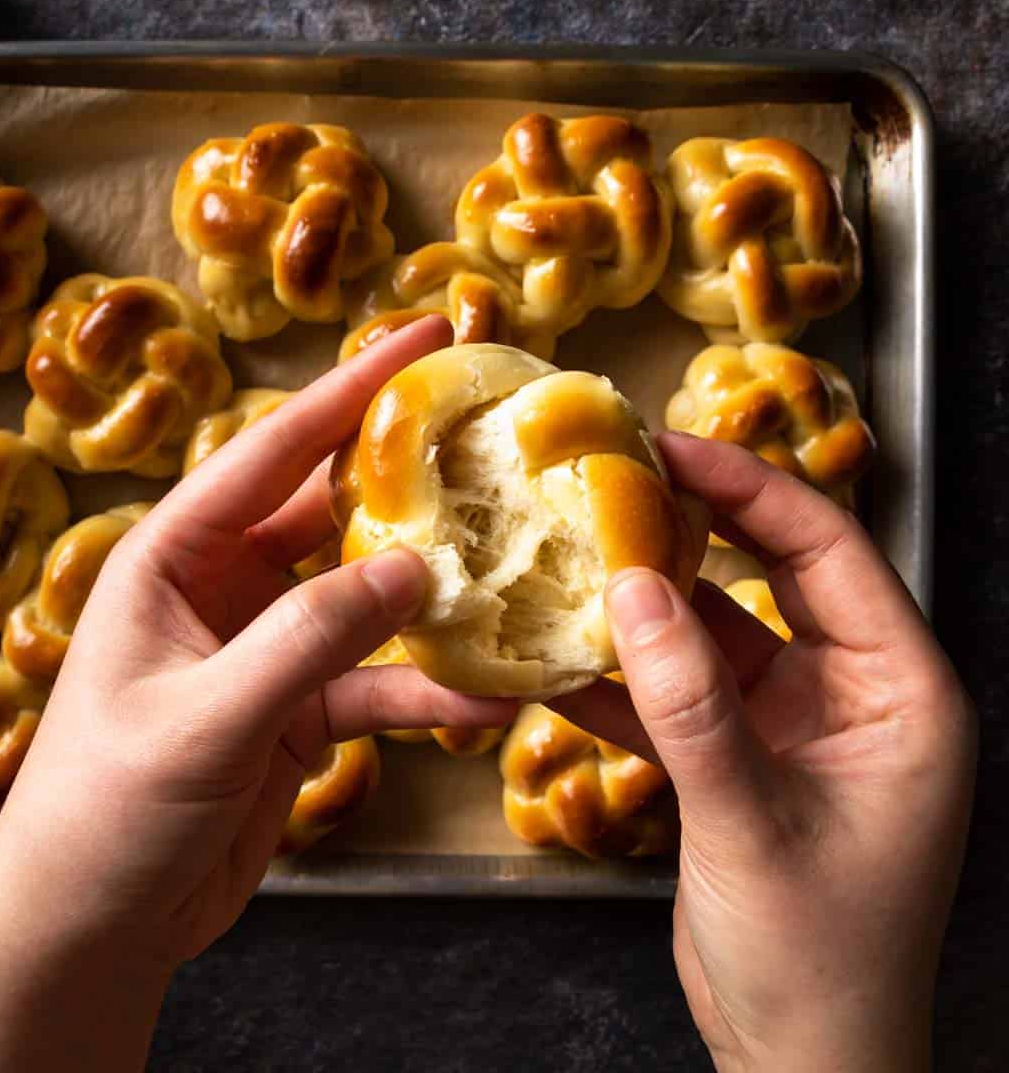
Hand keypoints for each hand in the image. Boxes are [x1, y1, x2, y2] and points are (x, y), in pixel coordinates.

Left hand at [0, 315, 514, 1072]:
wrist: (91, 926)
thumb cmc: (108, 810)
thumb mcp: (204, 718)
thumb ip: (306, 641)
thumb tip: (413, 568)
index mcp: (174, 555)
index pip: (272, 451)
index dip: (350, 391)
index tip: (421, 336)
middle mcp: (223, 584)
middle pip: (330, 509)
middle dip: (407, 476)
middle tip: (493, 433)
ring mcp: (265, 646)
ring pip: (365, 597)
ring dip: (432, 592)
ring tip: (517, 565)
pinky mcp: (295, 709)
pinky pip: (374, 680)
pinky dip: (427, 687)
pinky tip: (490, 698)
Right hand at [554, 434, 976, 1072]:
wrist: (798, 1064)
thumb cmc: (818, 960)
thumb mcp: (751, 822)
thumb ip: (689, 704)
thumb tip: (631, 588)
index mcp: (900, 690)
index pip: (829, 551)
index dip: (750, 490)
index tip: (671, 448)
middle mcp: (850, 690)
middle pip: (769, 573)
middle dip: (694, 526)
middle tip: (616, 478)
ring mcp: (789, 722)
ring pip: (712, 630)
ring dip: (646, 603)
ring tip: (572, 555)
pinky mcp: (736, 755)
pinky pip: (676, 691)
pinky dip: (624, 675)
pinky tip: (559, 656)